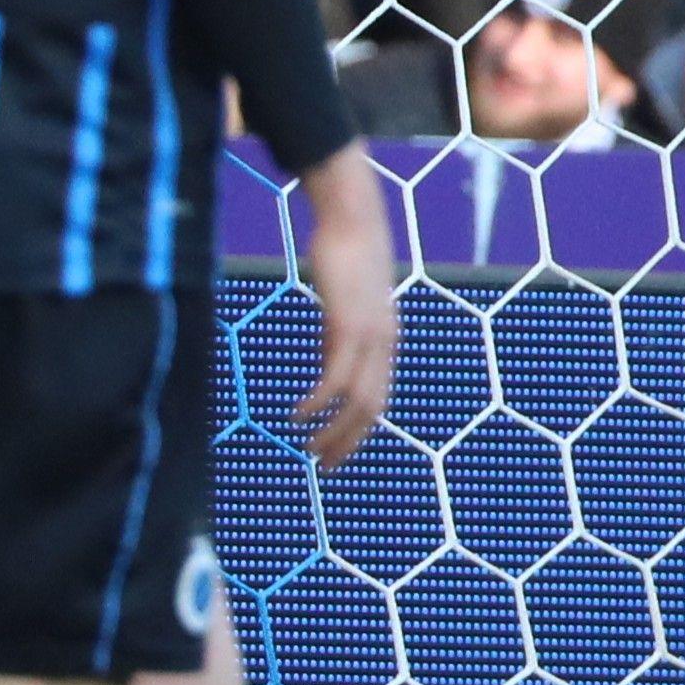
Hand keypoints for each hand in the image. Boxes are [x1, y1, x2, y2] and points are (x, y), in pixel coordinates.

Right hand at [292, 144, 400, 468]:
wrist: (354, 219)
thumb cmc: (347, 258)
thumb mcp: (346, 306)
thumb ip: (340, 335)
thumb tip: (329, 362)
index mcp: (386, 340)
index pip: (378, 398)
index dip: (360, 430)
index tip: (339, 453)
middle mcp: (384, 343)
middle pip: (371, 408)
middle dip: (348, 442)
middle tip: (324, 466)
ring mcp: (370, 335)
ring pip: (357, 399)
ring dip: (333, 431)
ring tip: (310, 450)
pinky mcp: (348, 324)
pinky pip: (335, 376)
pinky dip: (318, 403)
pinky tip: (298, 417)